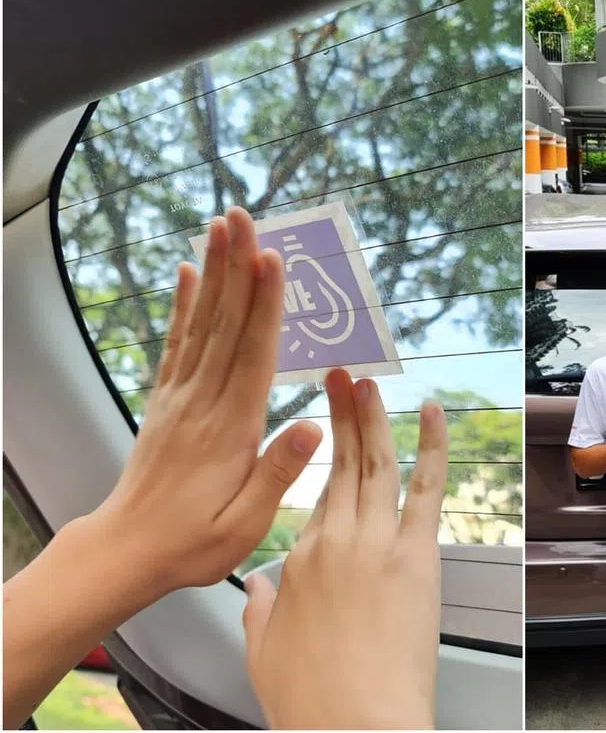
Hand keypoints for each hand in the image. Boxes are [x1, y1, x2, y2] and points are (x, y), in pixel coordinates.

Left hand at [91, 207, 320, 597]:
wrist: (126, 551)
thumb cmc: (193, 543)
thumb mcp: (245, 524)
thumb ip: (277, 473)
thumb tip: (313, 427)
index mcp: (230, 429)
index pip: (252, 356)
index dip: (265, 306)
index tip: (272, 261)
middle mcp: (202, 403)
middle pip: (224, 325)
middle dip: (237, 268)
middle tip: (243, 219)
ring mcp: (179, 398)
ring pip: (200, 324)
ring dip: (212, 272)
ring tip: (220, 227)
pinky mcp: (166, 401)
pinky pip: (175, 343)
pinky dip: (181, 304)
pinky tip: (186, 272)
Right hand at [243, 369, 447, 728]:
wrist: (356, 725)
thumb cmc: (314, 698)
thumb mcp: (264, 651)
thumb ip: (259, 609)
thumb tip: (258, 588)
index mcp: (298, 561)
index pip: (316, 497)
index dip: (322, 460)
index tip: (324, 428)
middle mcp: (335, 542)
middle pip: (341, 465)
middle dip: (343, 414)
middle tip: (342, 378)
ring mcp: (376, 545)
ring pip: (377, 465)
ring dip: (374, 418)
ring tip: (370, 383)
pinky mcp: (416, 556)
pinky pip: (427, 487)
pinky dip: (432, 446)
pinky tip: (432, 413)